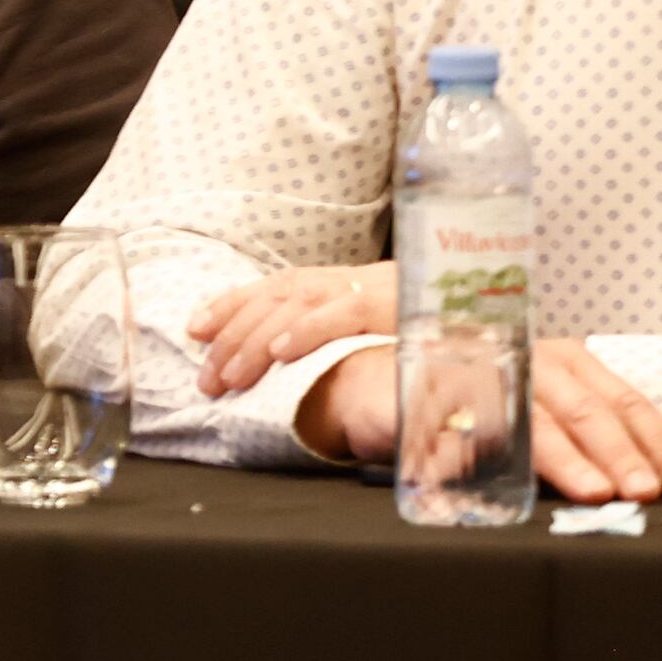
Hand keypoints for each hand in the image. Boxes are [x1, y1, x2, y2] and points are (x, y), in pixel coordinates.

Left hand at [196, 262, 388, 395]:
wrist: (468, 307)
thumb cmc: (400, 323)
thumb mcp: (353, 322)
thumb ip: (311, 329)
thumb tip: (263, 355)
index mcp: (324, 283)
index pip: (266, 290)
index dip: (227, 306)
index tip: (193, 331)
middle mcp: (337, 281)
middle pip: (274, 299)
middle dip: (233, 337)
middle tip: (208, 379)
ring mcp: (363, 289)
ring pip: (298, 305)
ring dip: (258, 341)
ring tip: (232, 376)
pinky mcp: (388, 305)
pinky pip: (343, 312)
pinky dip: (308, 330)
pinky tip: (281, 353)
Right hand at [296, 328, 661, 502]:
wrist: (379, 385)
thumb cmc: (476, 404)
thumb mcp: (549, 416)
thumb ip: (606, 438)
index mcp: (566, 363)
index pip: (622, 400)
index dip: (656, 440)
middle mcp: (529, 360)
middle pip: (584, 409)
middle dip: (619, 454)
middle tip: (644, 490)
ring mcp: (481, 374)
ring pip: (534, 419)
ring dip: (567, 459)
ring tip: (594, 491)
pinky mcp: (434, 393)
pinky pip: (468, 424)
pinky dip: (494, 454)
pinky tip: (516, 482)